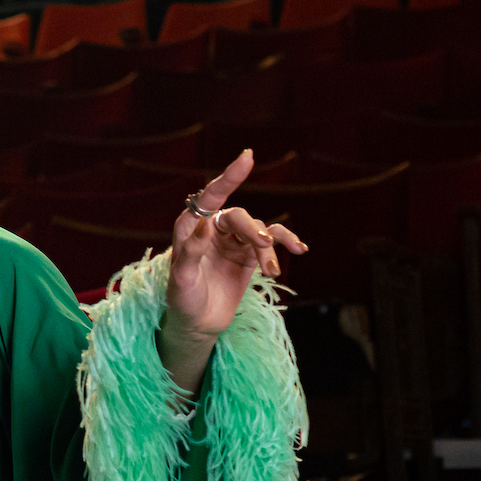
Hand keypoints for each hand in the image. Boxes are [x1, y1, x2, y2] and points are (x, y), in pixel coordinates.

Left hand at [160, 150, 308, 391]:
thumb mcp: (181, 279)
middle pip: (238, 217)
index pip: (210, 197)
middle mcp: (212, 228)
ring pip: (258, 231)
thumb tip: (204, 224)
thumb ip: (190, 251)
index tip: (248, 157)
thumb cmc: (182, 299)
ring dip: (268, 247)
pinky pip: (272, 241)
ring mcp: (233, 240)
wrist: (197, 323)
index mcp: (191, 227)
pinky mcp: (249, 254)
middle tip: (264, 245)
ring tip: (272, 270)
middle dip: (253, 229)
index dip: (229, 177)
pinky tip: (299, 249)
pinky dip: (285, 242)